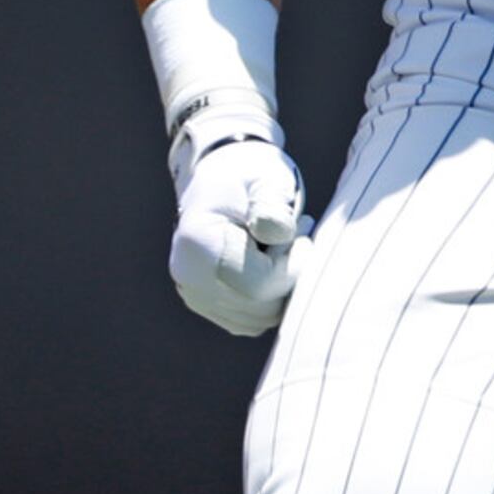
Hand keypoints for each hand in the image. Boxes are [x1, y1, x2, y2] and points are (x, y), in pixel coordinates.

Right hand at [167, 108, 312, 335]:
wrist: (223, 173)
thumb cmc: (249, 173)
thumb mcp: (266, 179)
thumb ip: (272, 206)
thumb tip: (276, 235)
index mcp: (197, 243)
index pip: (257, 284)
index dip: (293, 264)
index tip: (304, 228)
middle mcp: (189, 277)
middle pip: (259, 307)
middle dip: (290, 274)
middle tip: (299, 232)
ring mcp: (196, 295)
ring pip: (259, 318)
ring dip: (283, 286)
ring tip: (286, 242)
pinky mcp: (209, 304)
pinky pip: (253, 319)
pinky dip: (272, 296)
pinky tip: (274, 259)